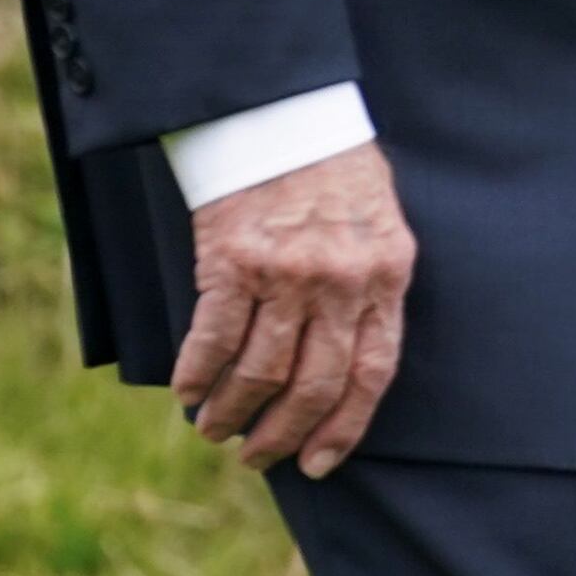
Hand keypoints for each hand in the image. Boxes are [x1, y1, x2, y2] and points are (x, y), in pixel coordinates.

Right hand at [175, 141, 416, 477]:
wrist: (282, 112)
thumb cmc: (332, 168)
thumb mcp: (379, 224)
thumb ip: (371, 286)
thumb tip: (348, 361)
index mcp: (386, 273)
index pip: (373, 371)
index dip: (345, 426)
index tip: (320, 463)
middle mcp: (341, 280)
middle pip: (315, 384)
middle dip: (283, 434)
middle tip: (258, 458)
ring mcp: (287, 272)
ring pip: (261, 372)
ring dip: (234, 412)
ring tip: (215, 430)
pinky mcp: (233, 260)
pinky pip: (213, 339)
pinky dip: (198, 375)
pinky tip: (189, 392)